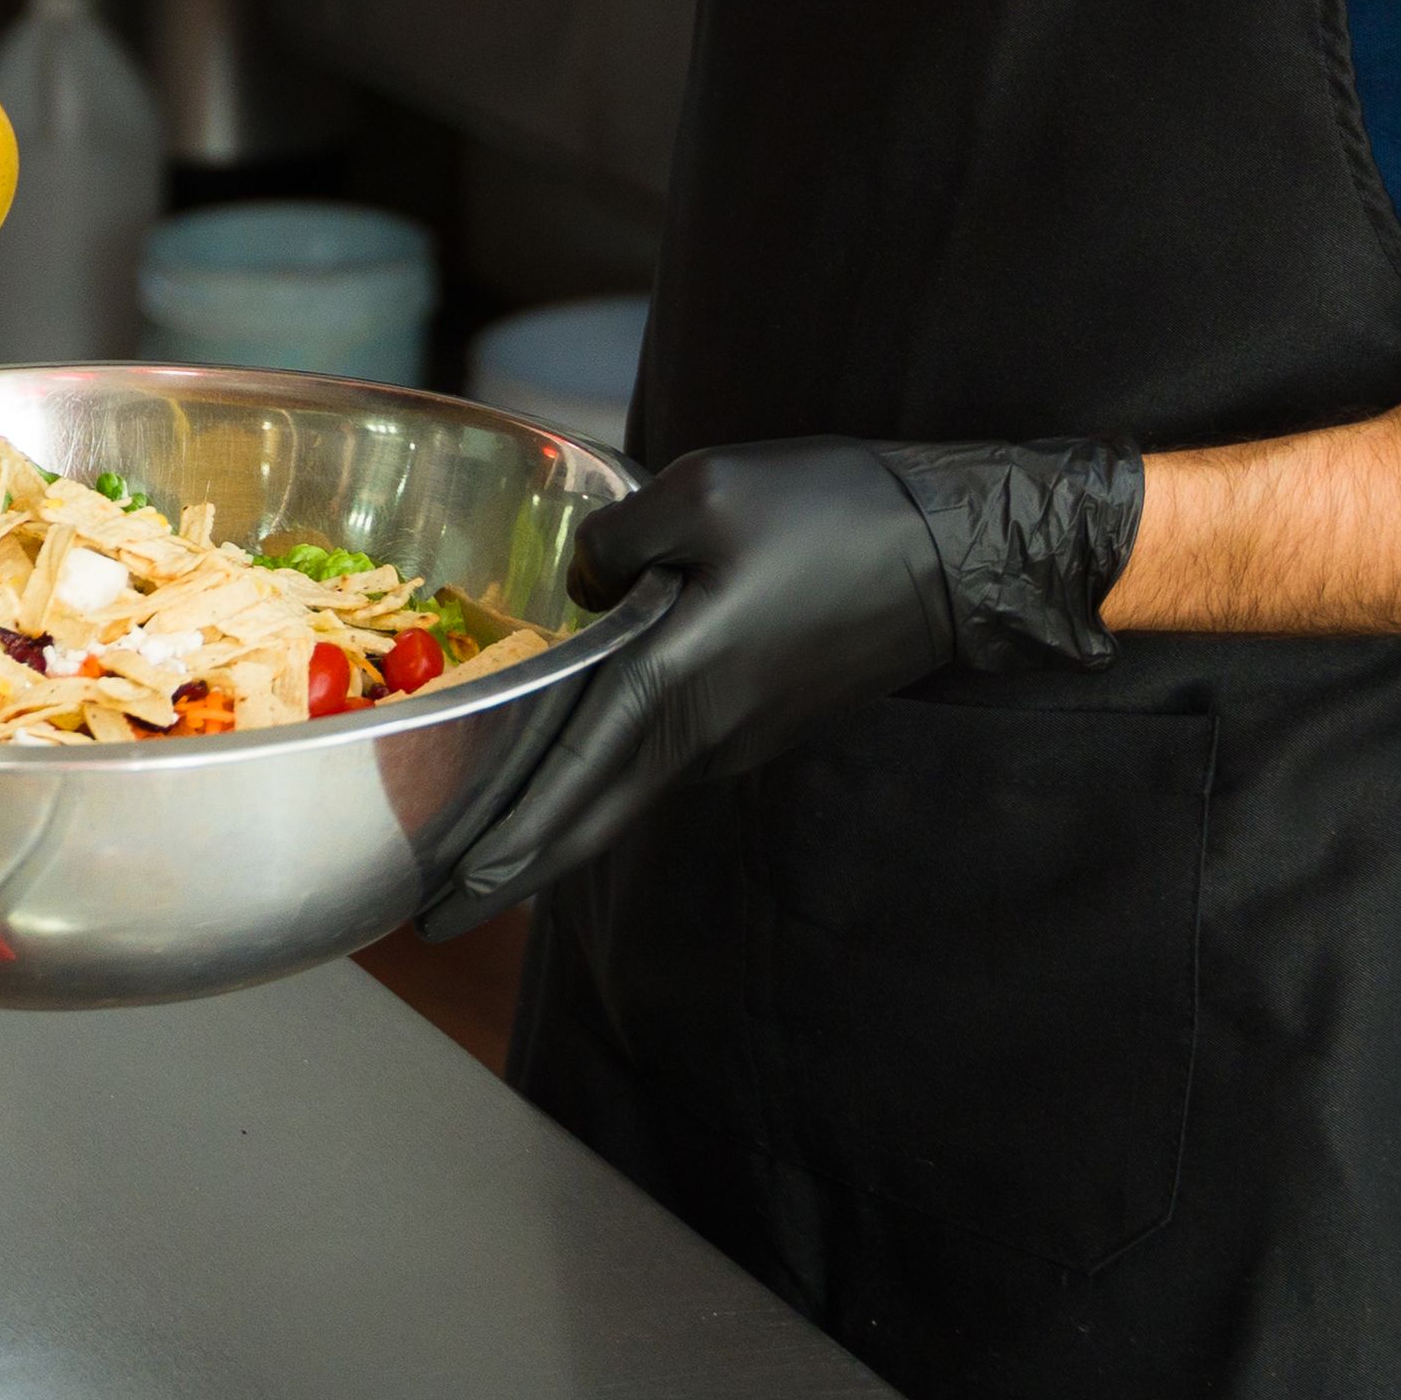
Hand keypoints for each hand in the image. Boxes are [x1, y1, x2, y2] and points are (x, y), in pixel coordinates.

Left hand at [406, 437, 1140, 939]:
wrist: (958, 551)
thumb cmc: (832, 513)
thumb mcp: (703, 491)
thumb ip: (616, 540)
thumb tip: (583, 585)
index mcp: (675, 685)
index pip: (571, 785)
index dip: (506, 847)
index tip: (447, 903)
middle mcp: (703, 734)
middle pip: (593, 817)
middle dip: (514, 865)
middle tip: (442, 908)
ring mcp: (739, 737)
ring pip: (628, 785)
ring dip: (561, 811)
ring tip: (489, 830)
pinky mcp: (765, 720)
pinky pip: (668, 753)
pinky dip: (611, 766)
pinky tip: (580, 748)